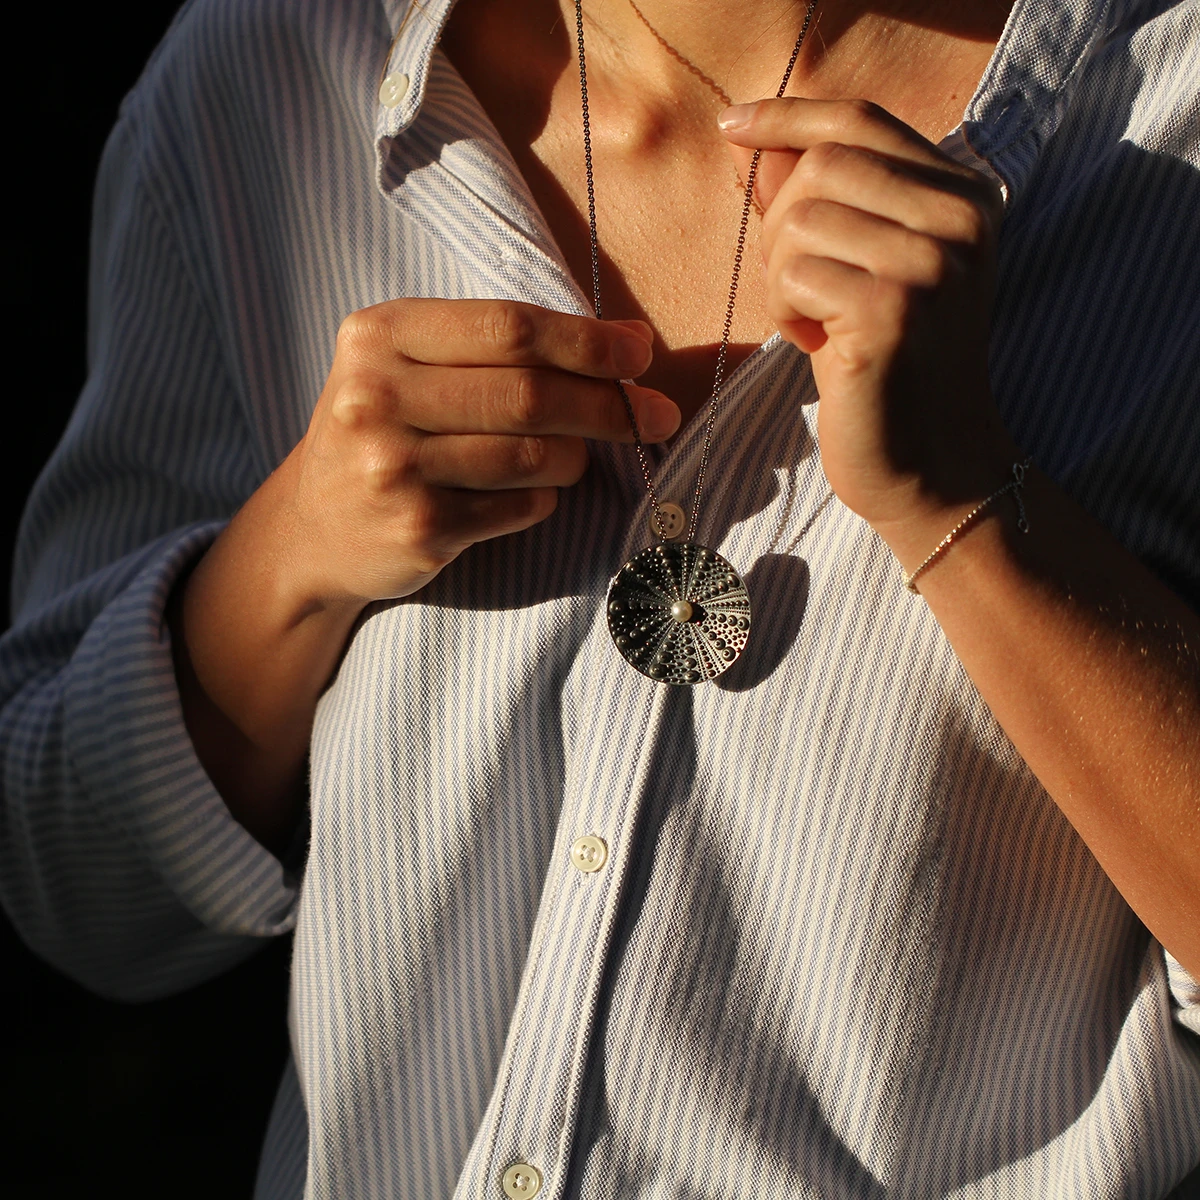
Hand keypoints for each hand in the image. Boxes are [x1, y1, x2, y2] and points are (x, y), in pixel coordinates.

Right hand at [285, 298, 676, 610]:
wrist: (312, 528)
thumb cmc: (384, 431)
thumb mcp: (408, 367)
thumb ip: (497, 347)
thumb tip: (627, 341)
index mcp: (378, 336)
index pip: (508, 327)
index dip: (587, 341)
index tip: (641, 352)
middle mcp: (376, 396)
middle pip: (529, 393)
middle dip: (609, 404)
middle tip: (656, 414)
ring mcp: (393, 468)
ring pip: (532, 455)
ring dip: (576, 456)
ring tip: (576, 456)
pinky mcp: (418, 529)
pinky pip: (521, 507)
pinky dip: (544, 499)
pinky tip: (532, 493)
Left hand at [720, 98, 1014, 557]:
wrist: (932, 467)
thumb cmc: (887, 369)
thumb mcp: (854, 271)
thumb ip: (811, 200)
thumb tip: (747, 138)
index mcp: (965, 196)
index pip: (861, 121)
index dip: (788, 116)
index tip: (733, 125)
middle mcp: (962, 218)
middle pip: (821, 164)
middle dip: (780, 225)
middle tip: (797, 287)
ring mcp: (934, 262)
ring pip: (801, 218)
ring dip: (780, 274)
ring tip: (810, 322)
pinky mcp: (894, 310)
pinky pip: (794, 274)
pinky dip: (784, 310)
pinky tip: (813, 345)